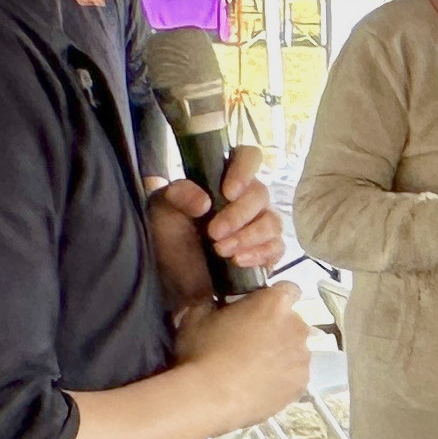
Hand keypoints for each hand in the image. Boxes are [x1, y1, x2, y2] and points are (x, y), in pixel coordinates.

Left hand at [144, 144, 283, 304]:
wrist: (175, 281)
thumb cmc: (170, 239)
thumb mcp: (161, 212)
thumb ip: (176, 195)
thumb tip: (204, 200)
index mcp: (223, 178)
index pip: (248, 157)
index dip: (244, 170)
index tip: (228, 191)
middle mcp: (247, 198)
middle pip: (260, 193)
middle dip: (237, 215)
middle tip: (213, 233)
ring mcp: (260, 224)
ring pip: (272, 221)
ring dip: (247, 237)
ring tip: (221, 251)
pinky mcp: (267, 251)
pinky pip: (276, 247)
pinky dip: (258, 254)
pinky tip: (238, 261)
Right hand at [175, 281, 312, 431]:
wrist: (210, 398)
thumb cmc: (203, 352)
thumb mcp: (196, 317)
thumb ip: (213, 302)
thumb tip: (215, 303)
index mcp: (275, 304)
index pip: (288, 289)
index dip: (274, 299)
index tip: (258, 309)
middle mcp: (297, 327)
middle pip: (292, 322)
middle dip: (276, 328)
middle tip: (250, 342)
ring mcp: (302, 358)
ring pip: (295, 350)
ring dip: (281, 354)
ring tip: (254, 369)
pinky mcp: (301, 384)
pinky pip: (294, 375)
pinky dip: (283, 378)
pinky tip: (260, 386)